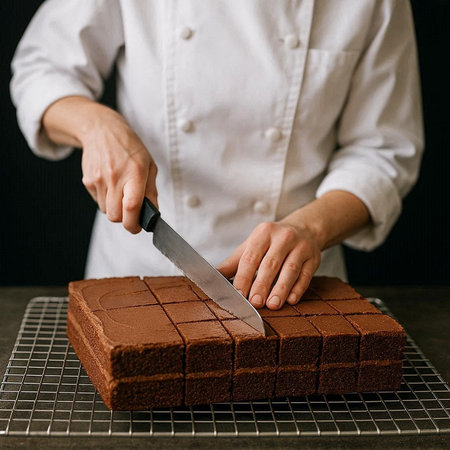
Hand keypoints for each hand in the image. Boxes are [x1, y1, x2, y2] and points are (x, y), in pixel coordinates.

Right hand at [80, 105, 157, 232]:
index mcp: (134, 173)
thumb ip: (151, 191)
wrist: (102, 130)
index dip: (134, 223)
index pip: (132, 206)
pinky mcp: (88, 181)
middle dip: (124, 219)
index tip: (138, 227)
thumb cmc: (130, 149)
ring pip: (106, 211)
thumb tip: (153, 214)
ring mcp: (99, 179)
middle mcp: (115, 177)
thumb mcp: (149, 165)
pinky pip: (98, 202)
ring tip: (121, 193)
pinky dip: (106, 200)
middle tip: (131, 213)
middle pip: (115, 216)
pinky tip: (111, 185)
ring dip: (115, 209)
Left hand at [218, 220, 321, 309]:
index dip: (244, 276)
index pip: (251, 257)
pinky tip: (291, 300)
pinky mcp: (314, 257)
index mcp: (263, 233)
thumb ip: (233, 263)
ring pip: (290, 269)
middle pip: (270, 264)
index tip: (238, 294)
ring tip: (272, 305)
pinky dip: (298, 288)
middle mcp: (283, 237)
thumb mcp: (251, 246)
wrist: (304, 229)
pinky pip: (306, 275)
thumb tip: (213, 279)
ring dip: (281, 288)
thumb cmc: (271, 242)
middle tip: (255, 303)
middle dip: (262, 284)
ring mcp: (301, 246)